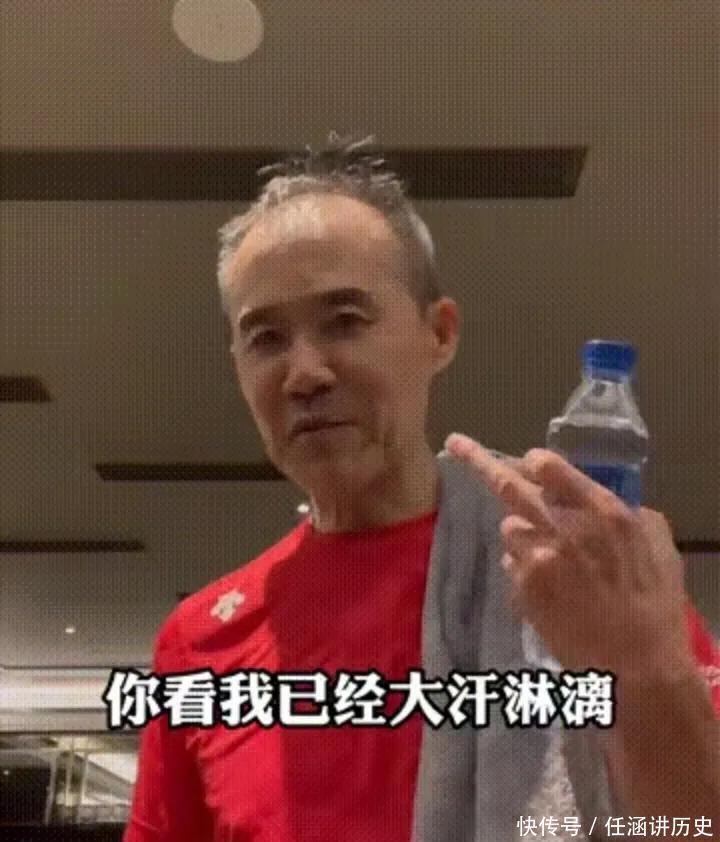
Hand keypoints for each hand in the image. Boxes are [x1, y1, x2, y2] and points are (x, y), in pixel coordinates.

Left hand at [444, 433, 693, 678]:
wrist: (636, 666)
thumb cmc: (654, 606)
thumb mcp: (655, 547)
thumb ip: (622, 513)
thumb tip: (588, 498)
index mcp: (603, 510)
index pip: (549, 466)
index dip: (535, 463)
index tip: (527, 462)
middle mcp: (563, 527)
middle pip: (509, 484)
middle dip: (478, 461)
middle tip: (456, 444)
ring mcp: (537, 556)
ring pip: (510, 528)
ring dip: (523, 536)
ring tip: (553, 564)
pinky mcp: (522, 585)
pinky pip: (511, 563)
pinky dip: (524, 570)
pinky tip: (551, 591)